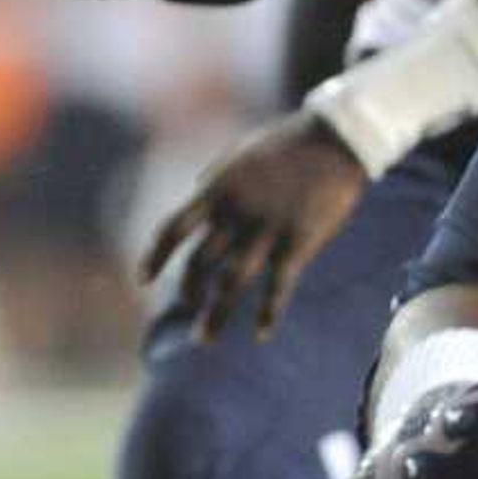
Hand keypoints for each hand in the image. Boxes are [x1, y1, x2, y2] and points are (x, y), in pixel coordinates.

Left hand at [143, 112, 367, 340]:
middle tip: (190, 306)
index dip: (156, 257)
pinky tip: (262, 335)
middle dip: (190, 290)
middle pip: (200, 263)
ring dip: (216, 314)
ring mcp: (266, 230)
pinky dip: (269, 313)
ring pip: (231, 282)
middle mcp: (235, 213)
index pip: (174, 229)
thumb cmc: (286, 144)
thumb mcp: (239, 155)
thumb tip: (195, 192)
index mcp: (217, 190)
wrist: (335, 139)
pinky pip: (279, 286)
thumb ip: (214, 177)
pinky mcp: (298, 242)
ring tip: (204, 339)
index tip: (142, 281)